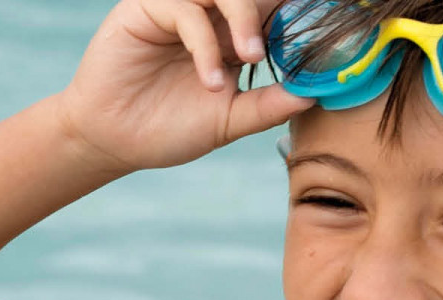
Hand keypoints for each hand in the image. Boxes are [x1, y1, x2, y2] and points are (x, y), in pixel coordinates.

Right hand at [56, 0, 315, 171]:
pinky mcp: (147, 7)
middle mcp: (208, 15)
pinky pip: (185, 9)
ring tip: (250, 57)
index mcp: (233, 35)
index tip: (329, 28)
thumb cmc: (168, 128)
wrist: (113, 142)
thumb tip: (316, 95)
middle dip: (272, 14)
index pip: (272, 12)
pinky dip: (205, 43)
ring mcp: (178, 8)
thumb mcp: (230, 120)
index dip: (298, 15)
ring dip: (244, 18)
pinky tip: (209, 79)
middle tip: (280, 47)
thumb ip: (269, 105)